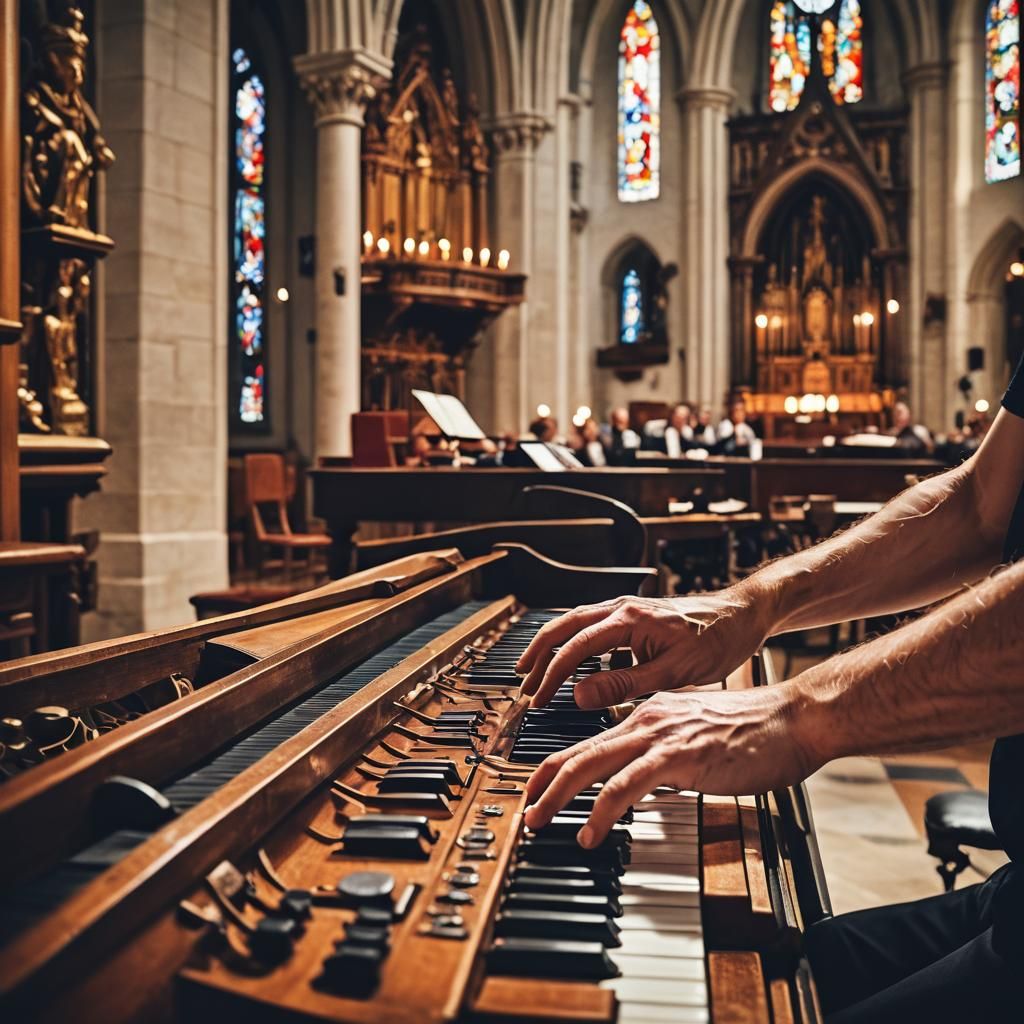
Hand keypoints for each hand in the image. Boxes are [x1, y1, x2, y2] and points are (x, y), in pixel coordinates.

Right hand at [516, 587, 775, 709]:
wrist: (746, 613)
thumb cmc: (719, 638)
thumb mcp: (673, 671)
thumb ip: (624, 683)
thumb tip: (580, 695)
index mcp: (629, 620)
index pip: (575, 646)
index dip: (552, 674)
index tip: (539, 698)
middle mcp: (623, 608)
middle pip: (565, 626)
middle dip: (539, 654)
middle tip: (523, 681)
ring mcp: (629, 610)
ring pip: (577, 624)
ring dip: (556, 647)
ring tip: (540, 673)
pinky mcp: (637, 618)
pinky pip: (596, 628)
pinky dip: (579, 646)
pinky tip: (584, 669)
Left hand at [523, 685, 820, 847]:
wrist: (794, 717)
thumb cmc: (756, 732)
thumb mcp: (697, 741)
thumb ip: (667, 756)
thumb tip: (647, 781)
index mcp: (648, 716)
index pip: (589, 742)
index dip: (556, 766)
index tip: (537, 790)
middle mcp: (646, 720)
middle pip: (579, 751)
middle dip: (543, 783)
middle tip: (525, 812)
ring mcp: (661, 735)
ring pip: (592, 764)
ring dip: (558, 796)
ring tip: (539, 821)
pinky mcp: (680, 755)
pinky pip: (628, 784)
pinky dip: (601, 809)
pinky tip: (590, 831)